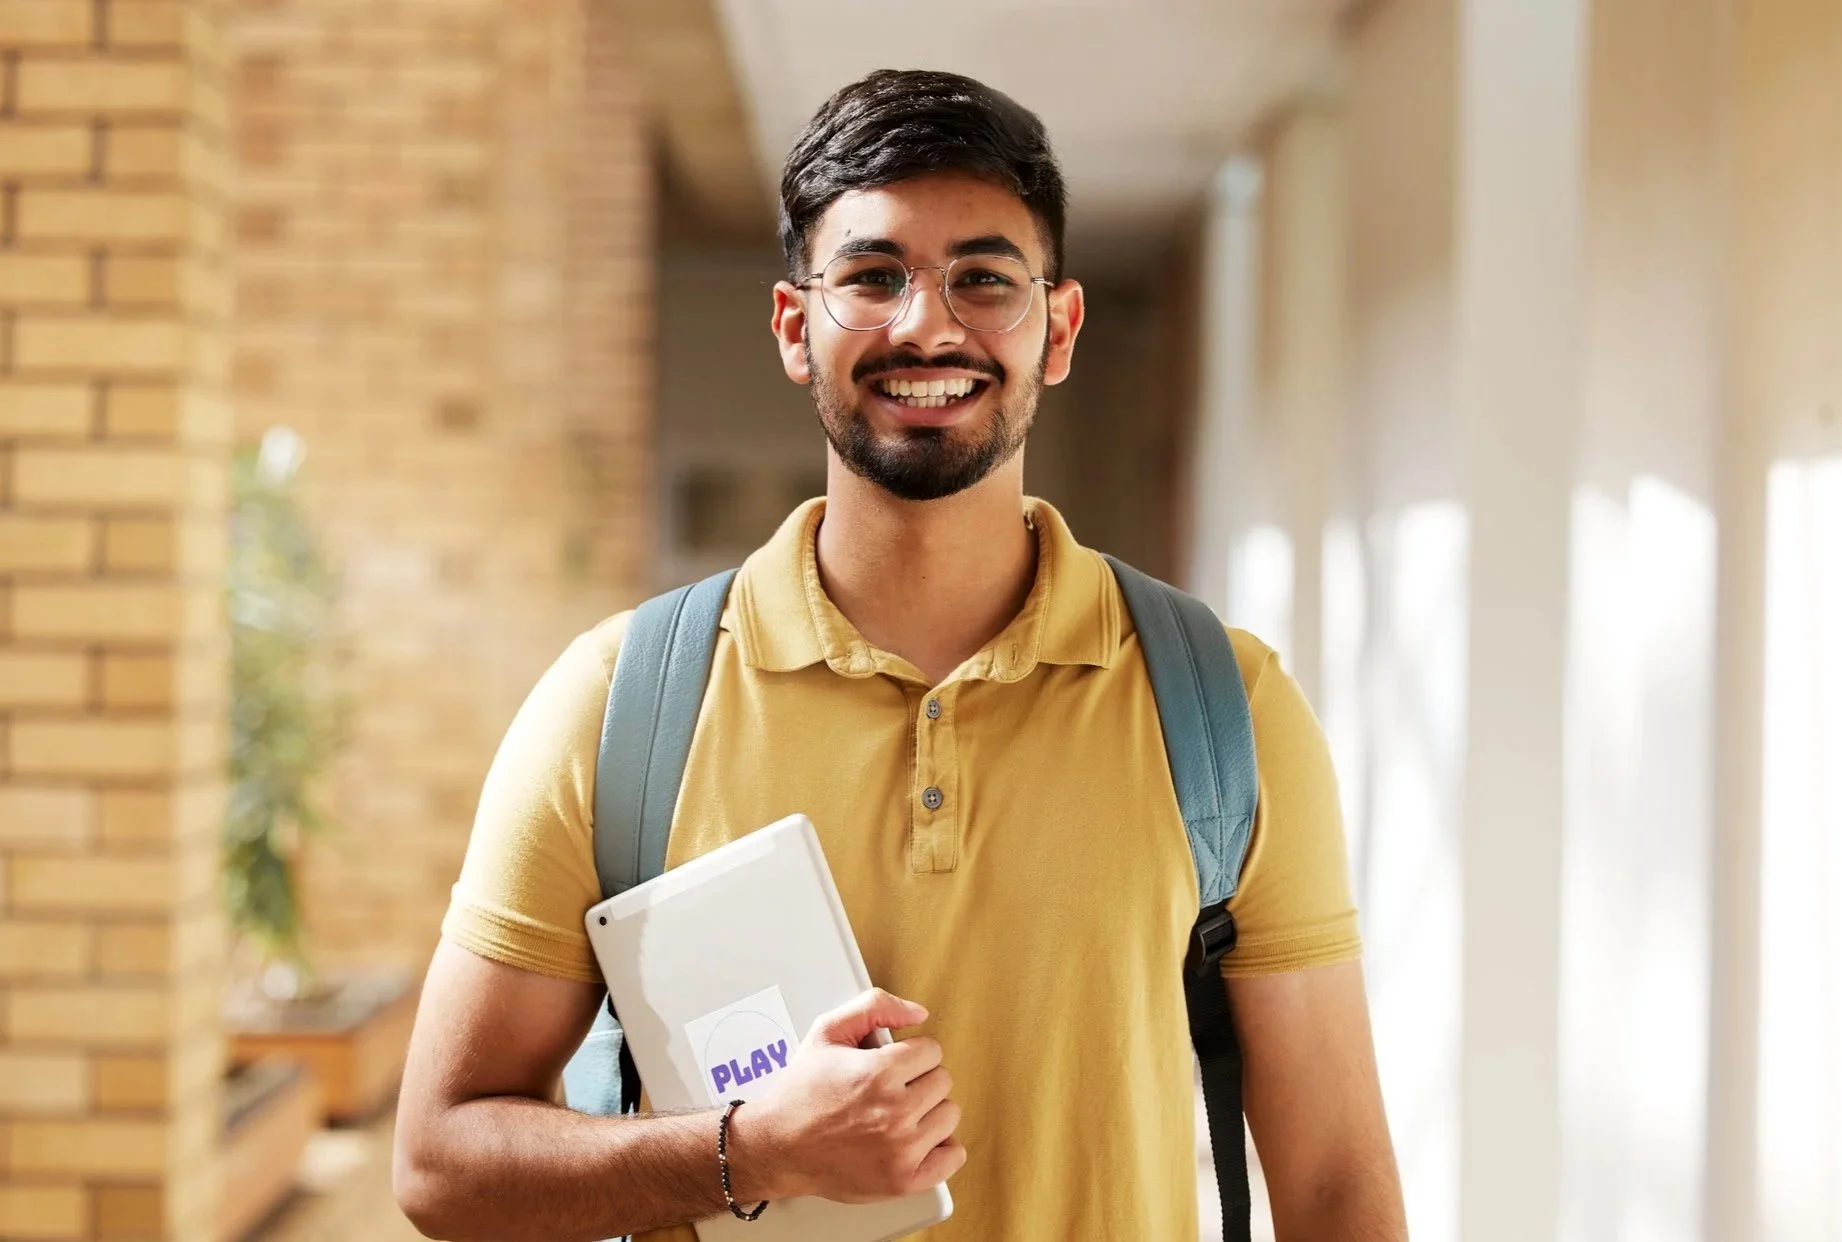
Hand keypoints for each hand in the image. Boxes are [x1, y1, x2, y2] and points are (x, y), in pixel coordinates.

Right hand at [728, 988, 965, 1203]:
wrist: (777, 1147)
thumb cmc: (801, 1092)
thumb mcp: (827, 1032)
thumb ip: (875, 1007)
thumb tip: (919, 1014)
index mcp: (879, 1073)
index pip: (932, 1051)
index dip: (910, 1055)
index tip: (892, 1066)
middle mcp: (894, 1112)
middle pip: (942, 1081)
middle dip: (918, 1080)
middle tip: (889, 1090)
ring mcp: (901, 1149)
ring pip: (949, 1115)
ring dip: (928, 1112)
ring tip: (896, 1115)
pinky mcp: (903, 1180)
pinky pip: (951, 1157)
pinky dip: (940, 1148)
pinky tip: (916, 1140)